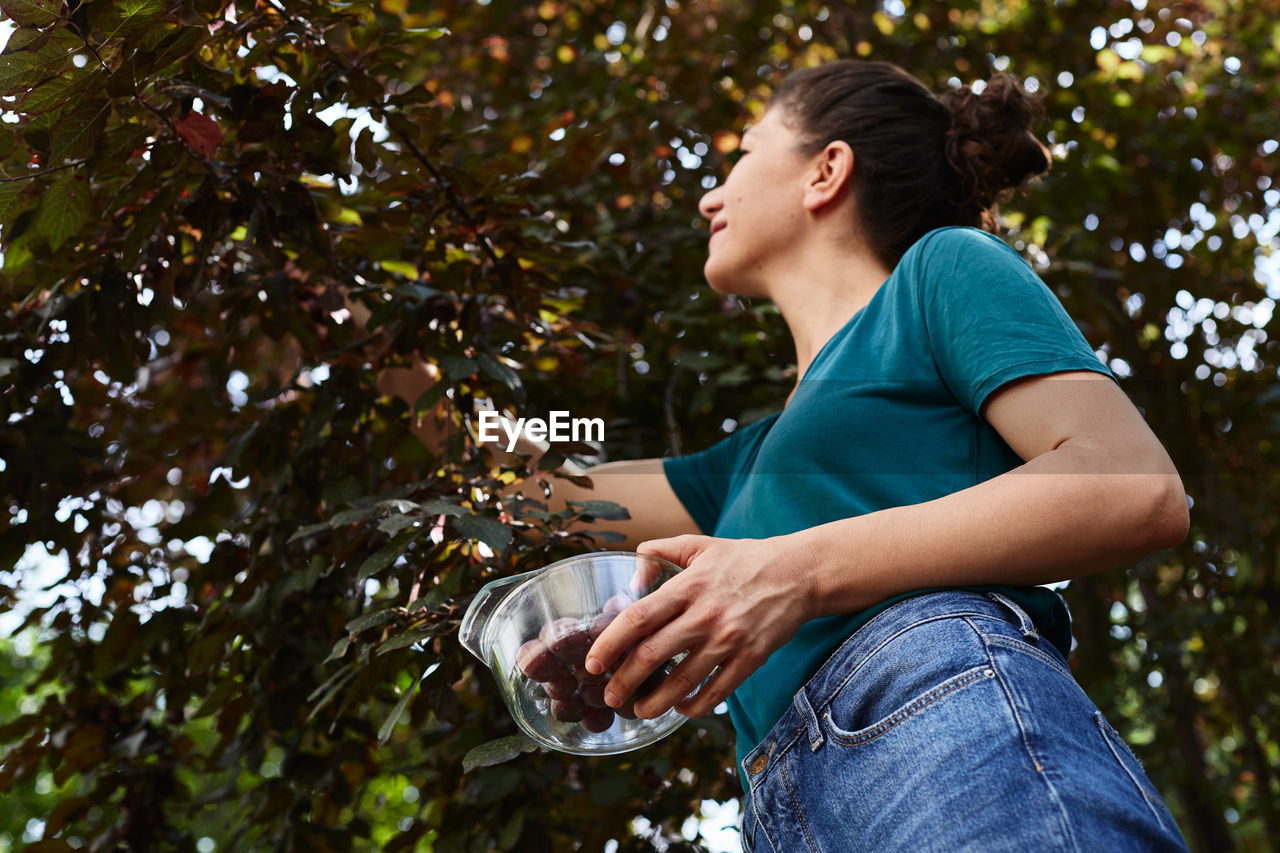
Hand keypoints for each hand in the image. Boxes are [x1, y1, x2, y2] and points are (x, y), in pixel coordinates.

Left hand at [583, 534, 816, 718]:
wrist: (799, 573)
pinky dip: (694, 705)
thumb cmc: (746, 559)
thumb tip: (633, 570)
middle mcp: (705, 614)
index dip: (610, 643)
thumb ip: (662, 551)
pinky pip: (717, 691)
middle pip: (652, 655)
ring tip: (640, 710)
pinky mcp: (751, 658)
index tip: (593, 663)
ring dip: (655, 702)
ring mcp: (729, 639)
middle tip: (610, 697)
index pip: (638, 618)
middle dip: (624, 682)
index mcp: (688, 586)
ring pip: (682, 681)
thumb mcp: (700, 545)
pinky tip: (680, 708)